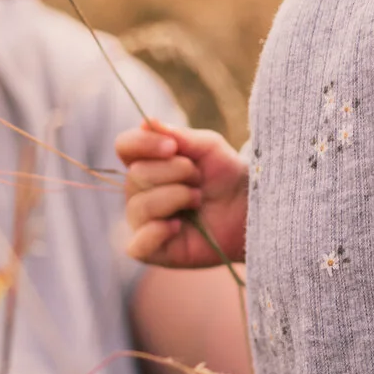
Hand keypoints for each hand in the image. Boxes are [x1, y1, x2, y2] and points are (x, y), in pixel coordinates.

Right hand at [114, 117, 248, 267]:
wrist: (249, 209)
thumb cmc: (226, 175)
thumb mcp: (209, 147)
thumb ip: (179, 136)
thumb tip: (147, 122)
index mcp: (148, 162)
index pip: (124, 146)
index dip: (143, 144)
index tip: (173, 147)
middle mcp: (139, 191)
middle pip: (135, 175)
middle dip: (175, 173)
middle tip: (199, 180)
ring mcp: (143, 222)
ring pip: (139, 206)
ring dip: (176, 198)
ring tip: (197, 200)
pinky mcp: (152, 250)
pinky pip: (137, 245)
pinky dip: (158, 232)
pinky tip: (179, 226)